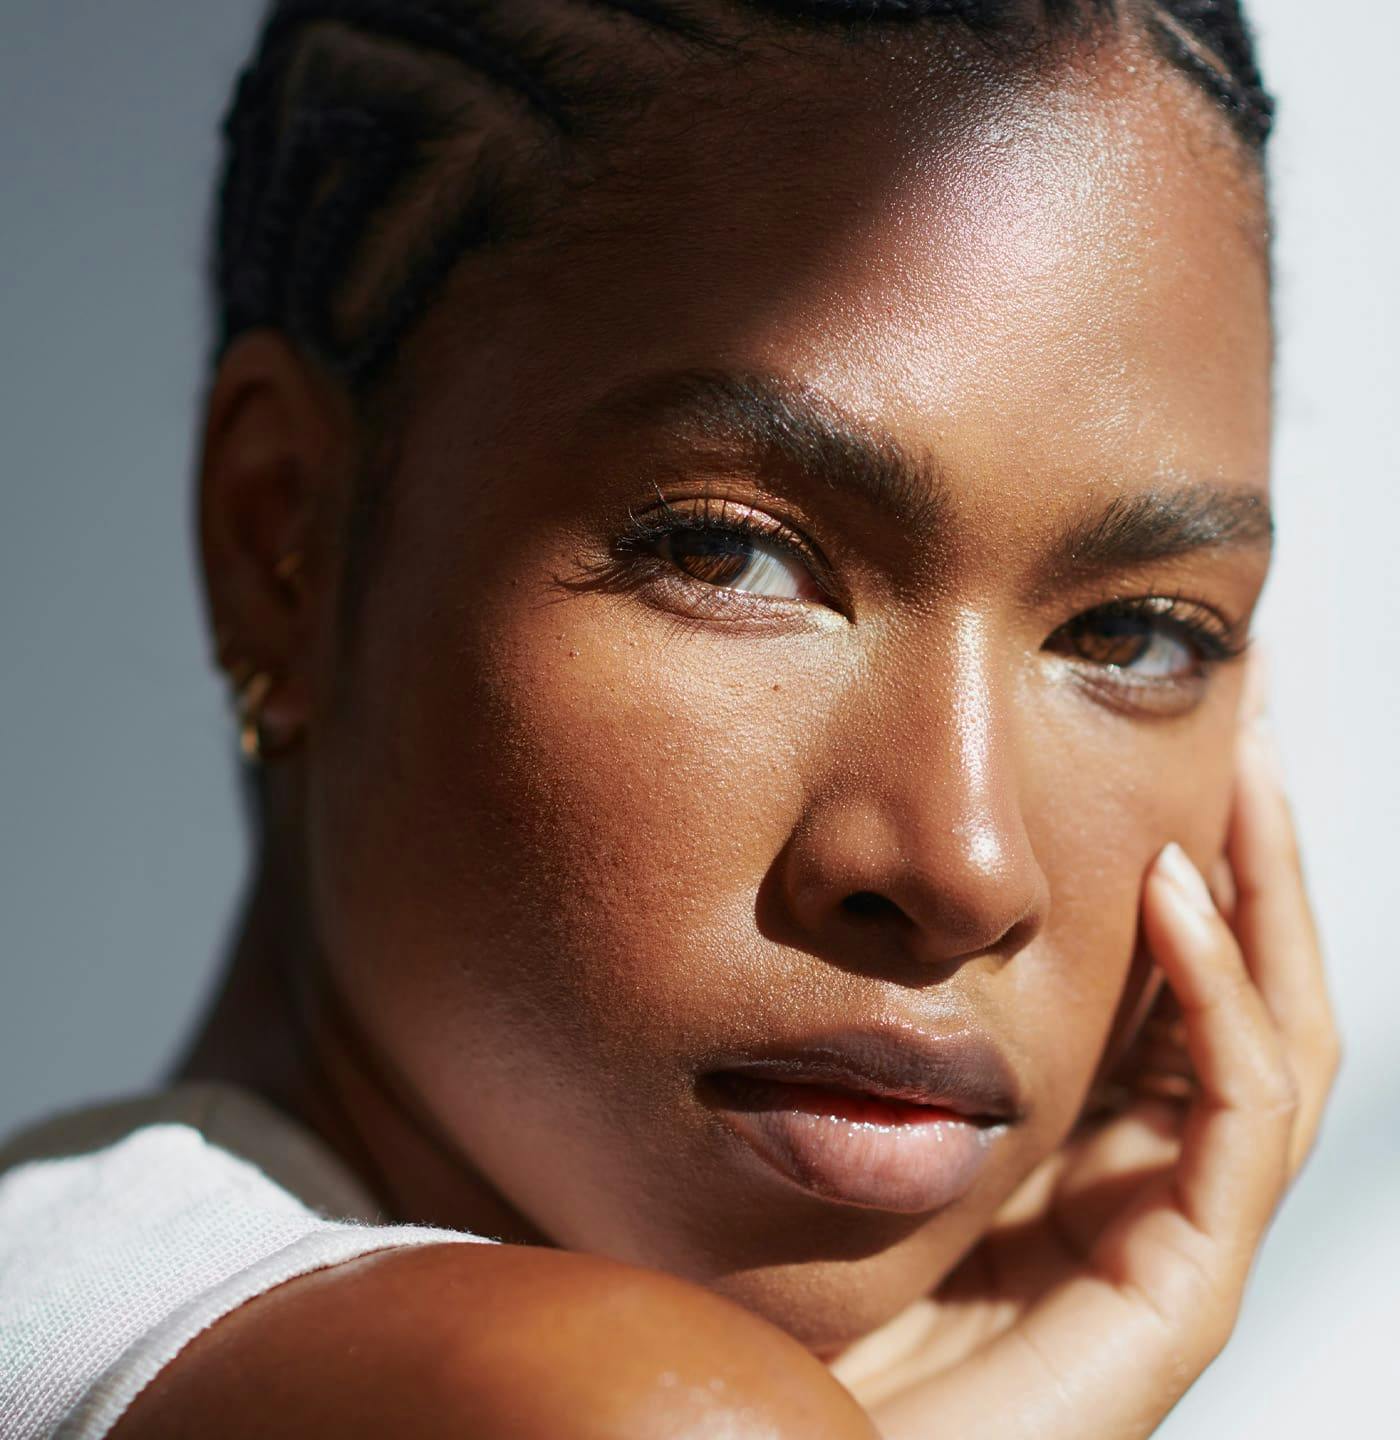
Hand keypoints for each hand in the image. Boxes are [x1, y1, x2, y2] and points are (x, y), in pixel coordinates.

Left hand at [837, 681, 1340, 1438]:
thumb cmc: (773, 1287)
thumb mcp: (834, 1101)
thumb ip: (869, 1013)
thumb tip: (850, 869)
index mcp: (1071, 1142)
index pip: (1175, 983)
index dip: (1192, 859)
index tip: (1178, 732)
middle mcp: (1134, 1184)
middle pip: (1244, 993)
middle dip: (1256, 850)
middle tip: (1248, 709)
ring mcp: (1166, 1241)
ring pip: (1273, 1038)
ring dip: (1267, 892)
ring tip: (1242, 763)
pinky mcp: (1171, 1295)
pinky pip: (1234, 1118)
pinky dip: (1216, 996)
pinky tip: (1172, 891)